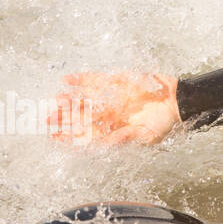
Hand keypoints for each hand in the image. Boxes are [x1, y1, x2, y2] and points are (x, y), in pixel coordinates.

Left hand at [48, 71, 180, 145]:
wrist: (176, 101)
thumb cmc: (163, 123)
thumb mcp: (147, 136)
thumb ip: (126, 138)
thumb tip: (108, 143)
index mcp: (112, 130)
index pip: (85, 136)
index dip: (70, 137)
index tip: (54, 137)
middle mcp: (107, 116)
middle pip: (80, 117)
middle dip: (63, 118)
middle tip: (45, 118)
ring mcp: (110, 99)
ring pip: (84, 99)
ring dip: (69, 100)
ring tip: (55, 99)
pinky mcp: (115, 83)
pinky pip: (94, 81)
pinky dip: (81, 80)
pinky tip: (67, 80)